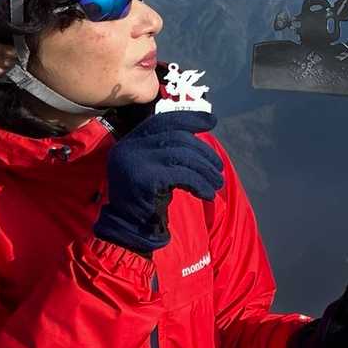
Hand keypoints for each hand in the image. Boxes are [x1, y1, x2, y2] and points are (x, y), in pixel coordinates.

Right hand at [93, 110, 224, 254]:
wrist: (130, 228)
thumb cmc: (149, 196)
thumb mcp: (157, 166)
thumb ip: (171, 147)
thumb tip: (207, 121)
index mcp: (131, 141)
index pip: (163, 120)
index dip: (190, 119)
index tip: (212, 122)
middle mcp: (128, 147)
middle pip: (177, 138)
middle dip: (204, 152)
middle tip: (218, 168)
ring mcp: (134, 162)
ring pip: (182, 155)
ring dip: (206, 170)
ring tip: (217, 183)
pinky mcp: (144, 179)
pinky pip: (183, 175)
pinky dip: (200, 184)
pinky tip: (208, 194)